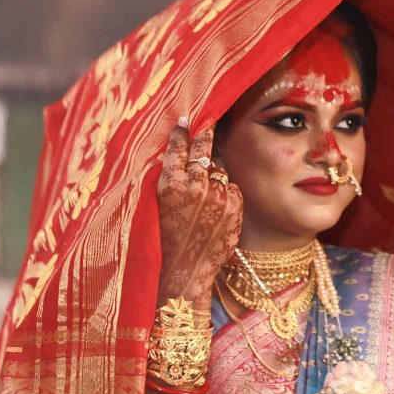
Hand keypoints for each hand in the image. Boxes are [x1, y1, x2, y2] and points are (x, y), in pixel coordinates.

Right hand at [156, 119, 242, 307]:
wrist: (185, 273)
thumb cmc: (165, 243)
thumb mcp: (159, 208)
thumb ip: (173, 183)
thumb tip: (188, 162)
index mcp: (170, 186)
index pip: (177, 150)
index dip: (181, 133)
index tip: (184, 121)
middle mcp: (195, 187)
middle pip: (203, 152)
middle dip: (204, 136)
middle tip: (206, 122)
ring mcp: (218, 196)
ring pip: (219, 173)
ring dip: (213, 178)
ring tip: (203, 198)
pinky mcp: (235, 205)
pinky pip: (231, 189)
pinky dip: (226, 194)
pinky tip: (215, 210)